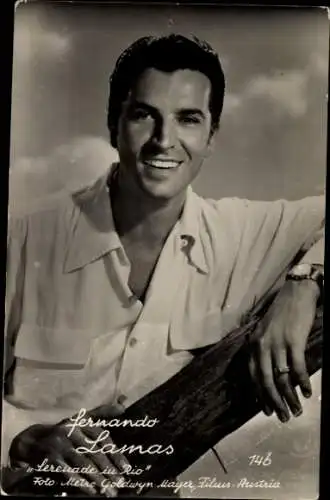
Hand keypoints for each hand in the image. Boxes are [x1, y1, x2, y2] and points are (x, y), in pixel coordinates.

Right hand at [9, 407, 130, 496]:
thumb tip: (124, 406)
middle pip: (94, 452)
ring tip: (109, 491)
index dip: (115, 453)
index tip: (126, 468)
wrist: (32, 440)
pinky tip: (91, 491)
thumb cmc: (64, 431)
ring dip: (98, 479)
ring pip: (83, 464)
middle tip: (120, 483)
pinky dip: (81, 483)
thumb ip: (102, 412)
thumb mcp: (81, 419)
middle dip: (109, 469)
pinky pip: (69, 473)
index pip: (101, 437)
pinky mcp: (51, 459)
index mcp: (81, 421)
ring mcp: (60, 445)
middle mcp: (71, 431)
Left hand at [248, 279, 318, 422]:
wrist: (296, 292)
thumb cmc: (282, 313)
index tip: (267, 410)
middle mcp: (261, 345)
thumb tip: (270, 375)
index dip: (260, 395)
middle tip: (283, 418)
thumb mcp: (265, 331)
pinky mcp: (293, 340)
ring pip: (282, 378)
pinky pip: (297, 367)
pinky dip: (303, 382)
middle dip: (274, 402)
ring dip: (290, 397)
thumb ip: (264, 351)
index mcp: (253, 344)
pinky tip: (308, 392)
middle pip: (265, 381)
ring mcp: (277, 343)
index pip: (253, 376)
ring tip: (297, 410)